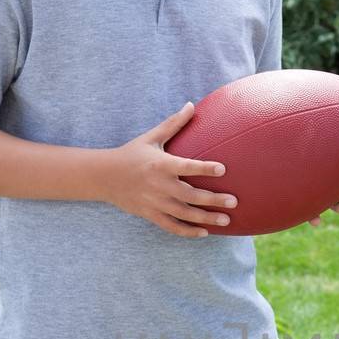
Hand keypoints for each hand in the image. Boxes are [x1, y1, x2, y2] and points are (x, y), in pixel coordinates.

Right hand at [98, 101, 235, 237]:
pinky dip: (187, 231)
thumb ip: (173, 123)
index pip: (187, 166)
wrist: (104, 176)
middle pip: (190, 195)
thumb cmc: (132, 154)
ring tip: (226, 220)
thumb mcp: (151, 137)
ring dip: (206, 218)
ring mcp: (154, 202)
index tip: (223, 169)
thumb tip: (191, 105)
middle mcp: (158, 185)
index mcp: (161, 164)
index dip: (205, 168)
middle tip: (234, 201)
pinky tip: (204, 233)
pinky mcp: (149, 214)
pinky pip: (171, 226)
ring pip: (184, 214)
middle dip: (213, 200)